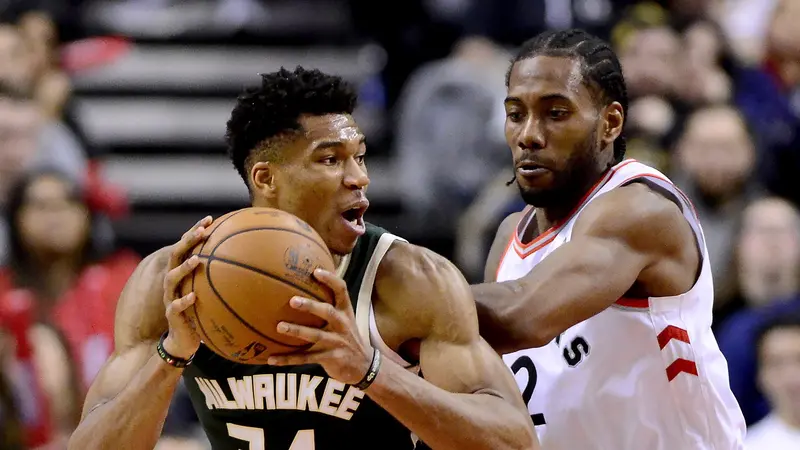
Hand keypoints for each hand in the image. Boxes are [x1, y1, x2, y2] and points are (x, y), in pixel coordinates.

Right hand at [161, 216, 211, 359]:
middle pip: (176, 255)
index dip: (195, 231)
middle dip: (187, 241)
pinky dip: (184, 301)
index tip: (210, 219)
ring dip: (184, 268)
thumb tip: (252, 265)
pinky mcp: (172, 316)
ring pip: (171, 279)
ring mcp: (170, 297)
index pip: (186, 247)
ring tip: (197, 260)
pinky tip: (194, 297)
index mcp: (183, 273)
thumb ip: (223, 279)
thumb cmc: (200, 313)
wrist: (183, 342)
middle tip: (202, 232)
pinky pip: (175, 307)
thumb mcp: (211, 294)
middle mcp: (174, 282)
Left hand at [268, 269, 372, 384]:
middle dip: (310, 306)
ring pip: (315, 336)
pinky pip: (306, 359)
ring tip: (279, 327)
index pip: (341, 290)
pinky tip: (272, 359)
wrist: (364, 365)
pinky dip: (288, 359)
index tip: (315, 271)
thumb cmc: (347, 337)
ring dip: (297, 331)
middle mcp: (342, 324)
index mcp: (345, 311)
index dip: (330, 279)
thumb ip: (330, 306)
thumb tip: (305, 286)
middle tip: (292, 301)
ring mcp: (337, 342)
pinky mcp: (330, 358)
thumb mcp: (345, 319)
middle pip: (327, 312)